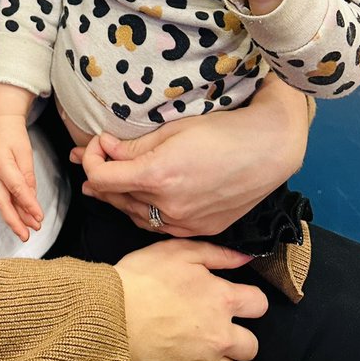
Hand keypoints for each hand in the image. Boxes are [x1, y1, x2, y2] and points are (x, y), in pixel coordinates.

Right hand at [0, 114, 42, 240]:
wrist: (0, 123)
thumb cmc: (14, 135)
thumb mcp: (25, 152)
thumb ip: (28, 175)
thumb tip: (31, 198)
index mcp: (1, 164)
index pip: (17, 189)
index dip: (28, 205)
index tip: (39, 218)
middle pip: (2, 203)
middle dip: (14, 222)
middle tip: (27, 236)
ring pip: (2, 203)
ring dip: (15, 218)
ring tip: (27, 231)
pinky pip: (2, 197)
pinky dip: (12, 209)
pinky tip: (21, 218)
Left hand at [72, 76, 308, 235]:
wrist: (269, 150)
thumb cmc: (222, 131)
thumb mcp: (172, 130)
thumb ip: (134, 145)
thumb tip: (105, 148)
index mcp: (158, 176)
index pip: (102, 178)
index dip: (90, 159)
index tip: (97, 143)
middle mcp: (169, 206)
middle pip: (115, 199)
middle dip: (98, 178)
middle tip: (91, 160)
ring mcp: (186, 223)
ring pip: (136, 216)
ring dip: (119, 198)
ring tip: (107, 182)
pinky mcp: (201, 230)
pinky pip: (161, 227)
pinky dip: (145, 213)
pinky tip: (141, 200)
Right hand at [115, 240, 266, 360]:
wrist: (114, 312)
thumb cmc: (144, 278)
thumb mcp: (179, 252)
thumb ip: (217, 254)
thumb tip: (244, 257)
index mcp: (222, 299)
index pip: (260, 304)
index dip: (250, 299)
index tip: (236, 297)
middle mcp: (221, 333)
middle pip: (252, 345)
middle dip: (241, 335)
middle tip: (220, 324)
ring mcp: (205, 359)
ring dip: (224, 359)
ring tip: (205, 344)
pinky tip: (185, 354)